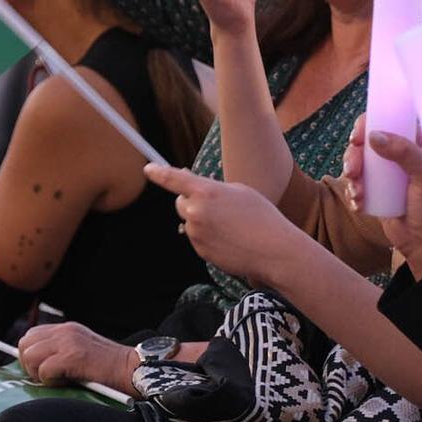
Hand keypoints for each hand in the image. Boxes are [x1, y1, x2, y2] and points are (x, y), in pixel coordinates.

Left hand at [17, 321, 138, 395]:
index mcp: (67, 329)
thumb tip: (33, 365)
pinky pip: (44, 370)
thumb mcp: (81, 352)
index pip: (31, 336)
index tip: (41, 369)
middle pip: (25, 344)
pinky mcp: (73, 356)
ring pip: (30, 356)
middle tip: (48, 376)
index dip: (31, 355)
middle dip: (30, 364)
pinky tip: (69, 380)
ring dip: (39, 373)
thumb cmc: (108, 369)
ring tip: (59, 378)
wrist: (132, 369)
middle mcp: (66, 331)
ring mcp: (69, 341)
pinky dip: (52, 381)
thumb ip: (59, 352)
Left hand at [144, 164, 307, 284]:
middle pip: (180, 203)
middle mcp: (196, 212)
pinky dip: (209, 237)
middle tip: (215, 204)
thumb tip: (195, 192)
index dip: (158, 172)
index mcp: (206, 192)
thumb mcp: (239, 191)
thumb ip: (213, 189)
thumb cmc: (261, 216)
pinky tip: (230, 238)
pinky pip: (198, 239)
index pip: (173, 179)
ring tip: (231, 225)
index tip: (148, 169)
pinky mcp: (200, 251)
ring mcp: (196, 234)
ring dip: (202, 221)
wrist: (272, 249)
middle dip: (191, 201)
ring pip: (191, 222)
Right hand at [341, 116, 421, 278]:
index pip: (391, 120)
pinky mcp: (375, 191)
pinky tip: (359, 202)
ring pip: (358, 160)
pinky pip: (356, 183)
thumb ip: (404, 153)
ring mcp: (385, 173)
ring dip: (352, 173)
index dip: (371, 122)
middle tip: (353, 170)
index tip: (358, 136)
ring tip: (358, 192)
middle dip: (355, 154)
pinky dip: (353, 190)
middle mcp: (399, 154)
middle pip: (367, 140)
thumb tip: (374, 136)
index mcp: (416, 143)